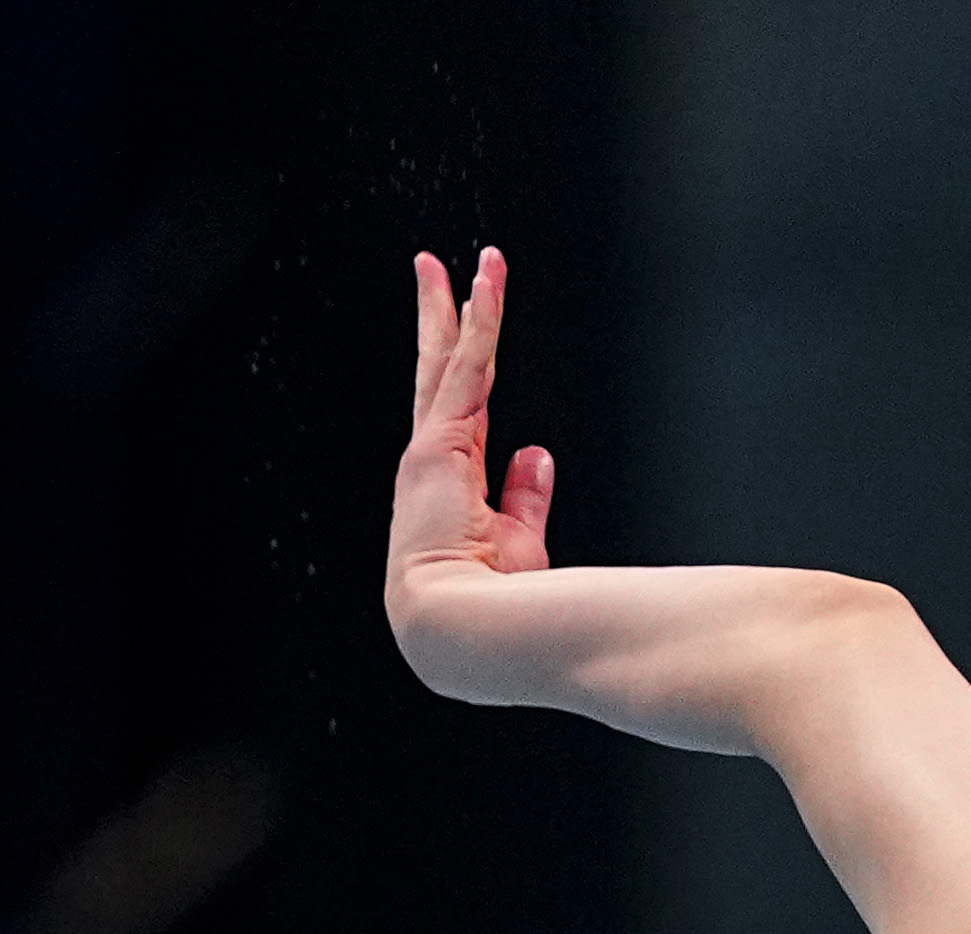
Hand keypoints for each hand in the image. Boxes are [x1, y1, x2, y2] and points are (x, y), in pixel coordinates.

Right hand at [387, 247, 555, 642]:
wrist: (461, 632)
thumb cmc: (492, 607)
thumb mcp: (516, 544)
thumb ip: (524, 498)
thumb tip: (538, 455)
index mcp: (449, 486)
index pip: (458, 416)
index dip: (464, 377)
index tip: (467, 340)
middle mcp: (432, 463)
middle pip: (437, 375)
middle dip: (438, 320)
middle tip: (432, 270)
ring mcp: (432, 452)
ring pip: (450, 363)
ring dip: (464, 308)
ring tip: (478, 264)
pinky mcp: (441, 445)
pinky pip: (467, 369)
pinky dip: (479, 323)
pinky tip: (487, 282)